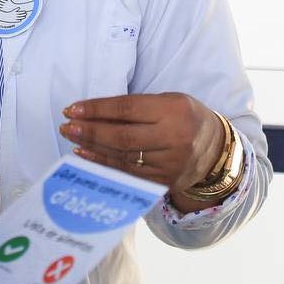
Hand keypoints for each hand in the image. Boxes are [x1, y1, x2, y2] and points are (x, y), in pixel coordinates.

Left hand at [59, 93, 224, 197]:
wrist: (216, 150)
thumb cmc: (184, 117)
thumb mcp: (167, 101)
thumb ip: (136, 106)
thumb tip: (93, 112)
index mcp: (173, 110)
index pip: (127, 109)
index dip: (97, 109)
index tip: (72, 108)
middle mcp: (173, 138)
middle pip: (123, 137)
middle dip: (90, 131)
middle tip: (66, 126)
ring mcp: (170, 164)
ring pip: (123, 157)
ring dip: (92, 148)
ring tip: (72, 138)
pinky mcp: (164, 181)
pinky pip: (128, 173)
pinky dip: (104, 164)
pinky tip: (86, 156)